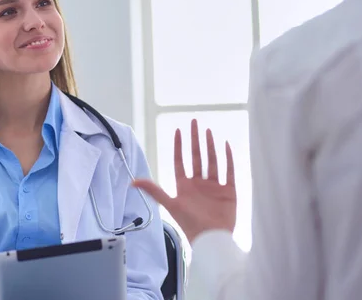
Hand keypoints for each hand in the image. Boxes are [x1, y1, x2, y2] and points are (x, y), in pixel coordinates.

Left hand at [133, 119, 235, 242]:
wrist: (213, 239)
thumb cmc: (191, 224)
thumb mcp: (171, 204)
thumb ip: (154, 191)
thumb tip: (133, 182)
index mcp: (185, 186)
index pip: (180, 161)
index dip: (179, 146)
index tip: (178, 130)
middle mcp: (199, 183)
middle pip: (197, 156)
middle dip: (195, 139)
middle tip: (194, 122)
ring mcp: (214, 186)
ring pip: (212, 161)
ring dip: (210, 146)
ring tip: (208, 131)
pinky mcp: (228, 191)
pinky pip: (228, 171)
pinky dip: (228, 158)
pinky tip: (225, 145)